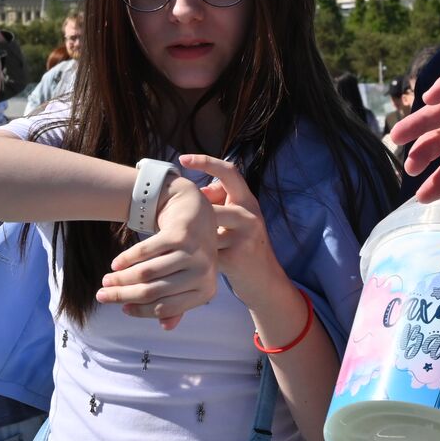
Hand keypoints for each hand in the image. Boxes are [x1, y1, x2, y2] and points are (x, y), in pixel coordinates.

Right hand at [98, 176, 217, 329]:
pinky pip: (144, 253)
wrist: (194, 209)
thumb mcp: (189, 278)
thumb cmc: (189, 251)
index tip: (122, 309)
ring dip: (120, 278)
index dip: (140, 311)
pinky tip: (115, 264)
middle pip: (152, 292)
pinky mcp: (180, 235)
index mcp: (206, 290)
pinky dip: (126, 259)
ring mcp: (193, 253)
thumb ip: (179, 303)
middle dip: (122, 295)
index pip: (166, 308)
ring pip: (146, 274)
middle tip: (102, 295)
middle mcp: (203, 273)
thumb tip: (165, 328)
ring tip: (107, 279)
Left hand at [178, 154, 284, 308]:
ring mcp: (243, 237)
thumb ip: (222, 203)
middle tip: (174, 218)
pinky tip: (186, 259)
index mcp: (249, 201)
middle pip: (210, 203)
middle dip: (190, 213)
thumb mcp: (239, 220)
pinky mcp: (235, 258)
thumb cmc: (244, 246)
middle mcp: (249, 215)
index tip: (182, 159)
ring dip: (189, 236)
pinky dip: (192, 255)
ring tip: (179, 242)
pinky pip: (204, 251)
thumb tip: (199, 191)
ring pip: (204, 228)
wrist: (266, 281)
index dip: (206, 162)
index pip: (229, 172)